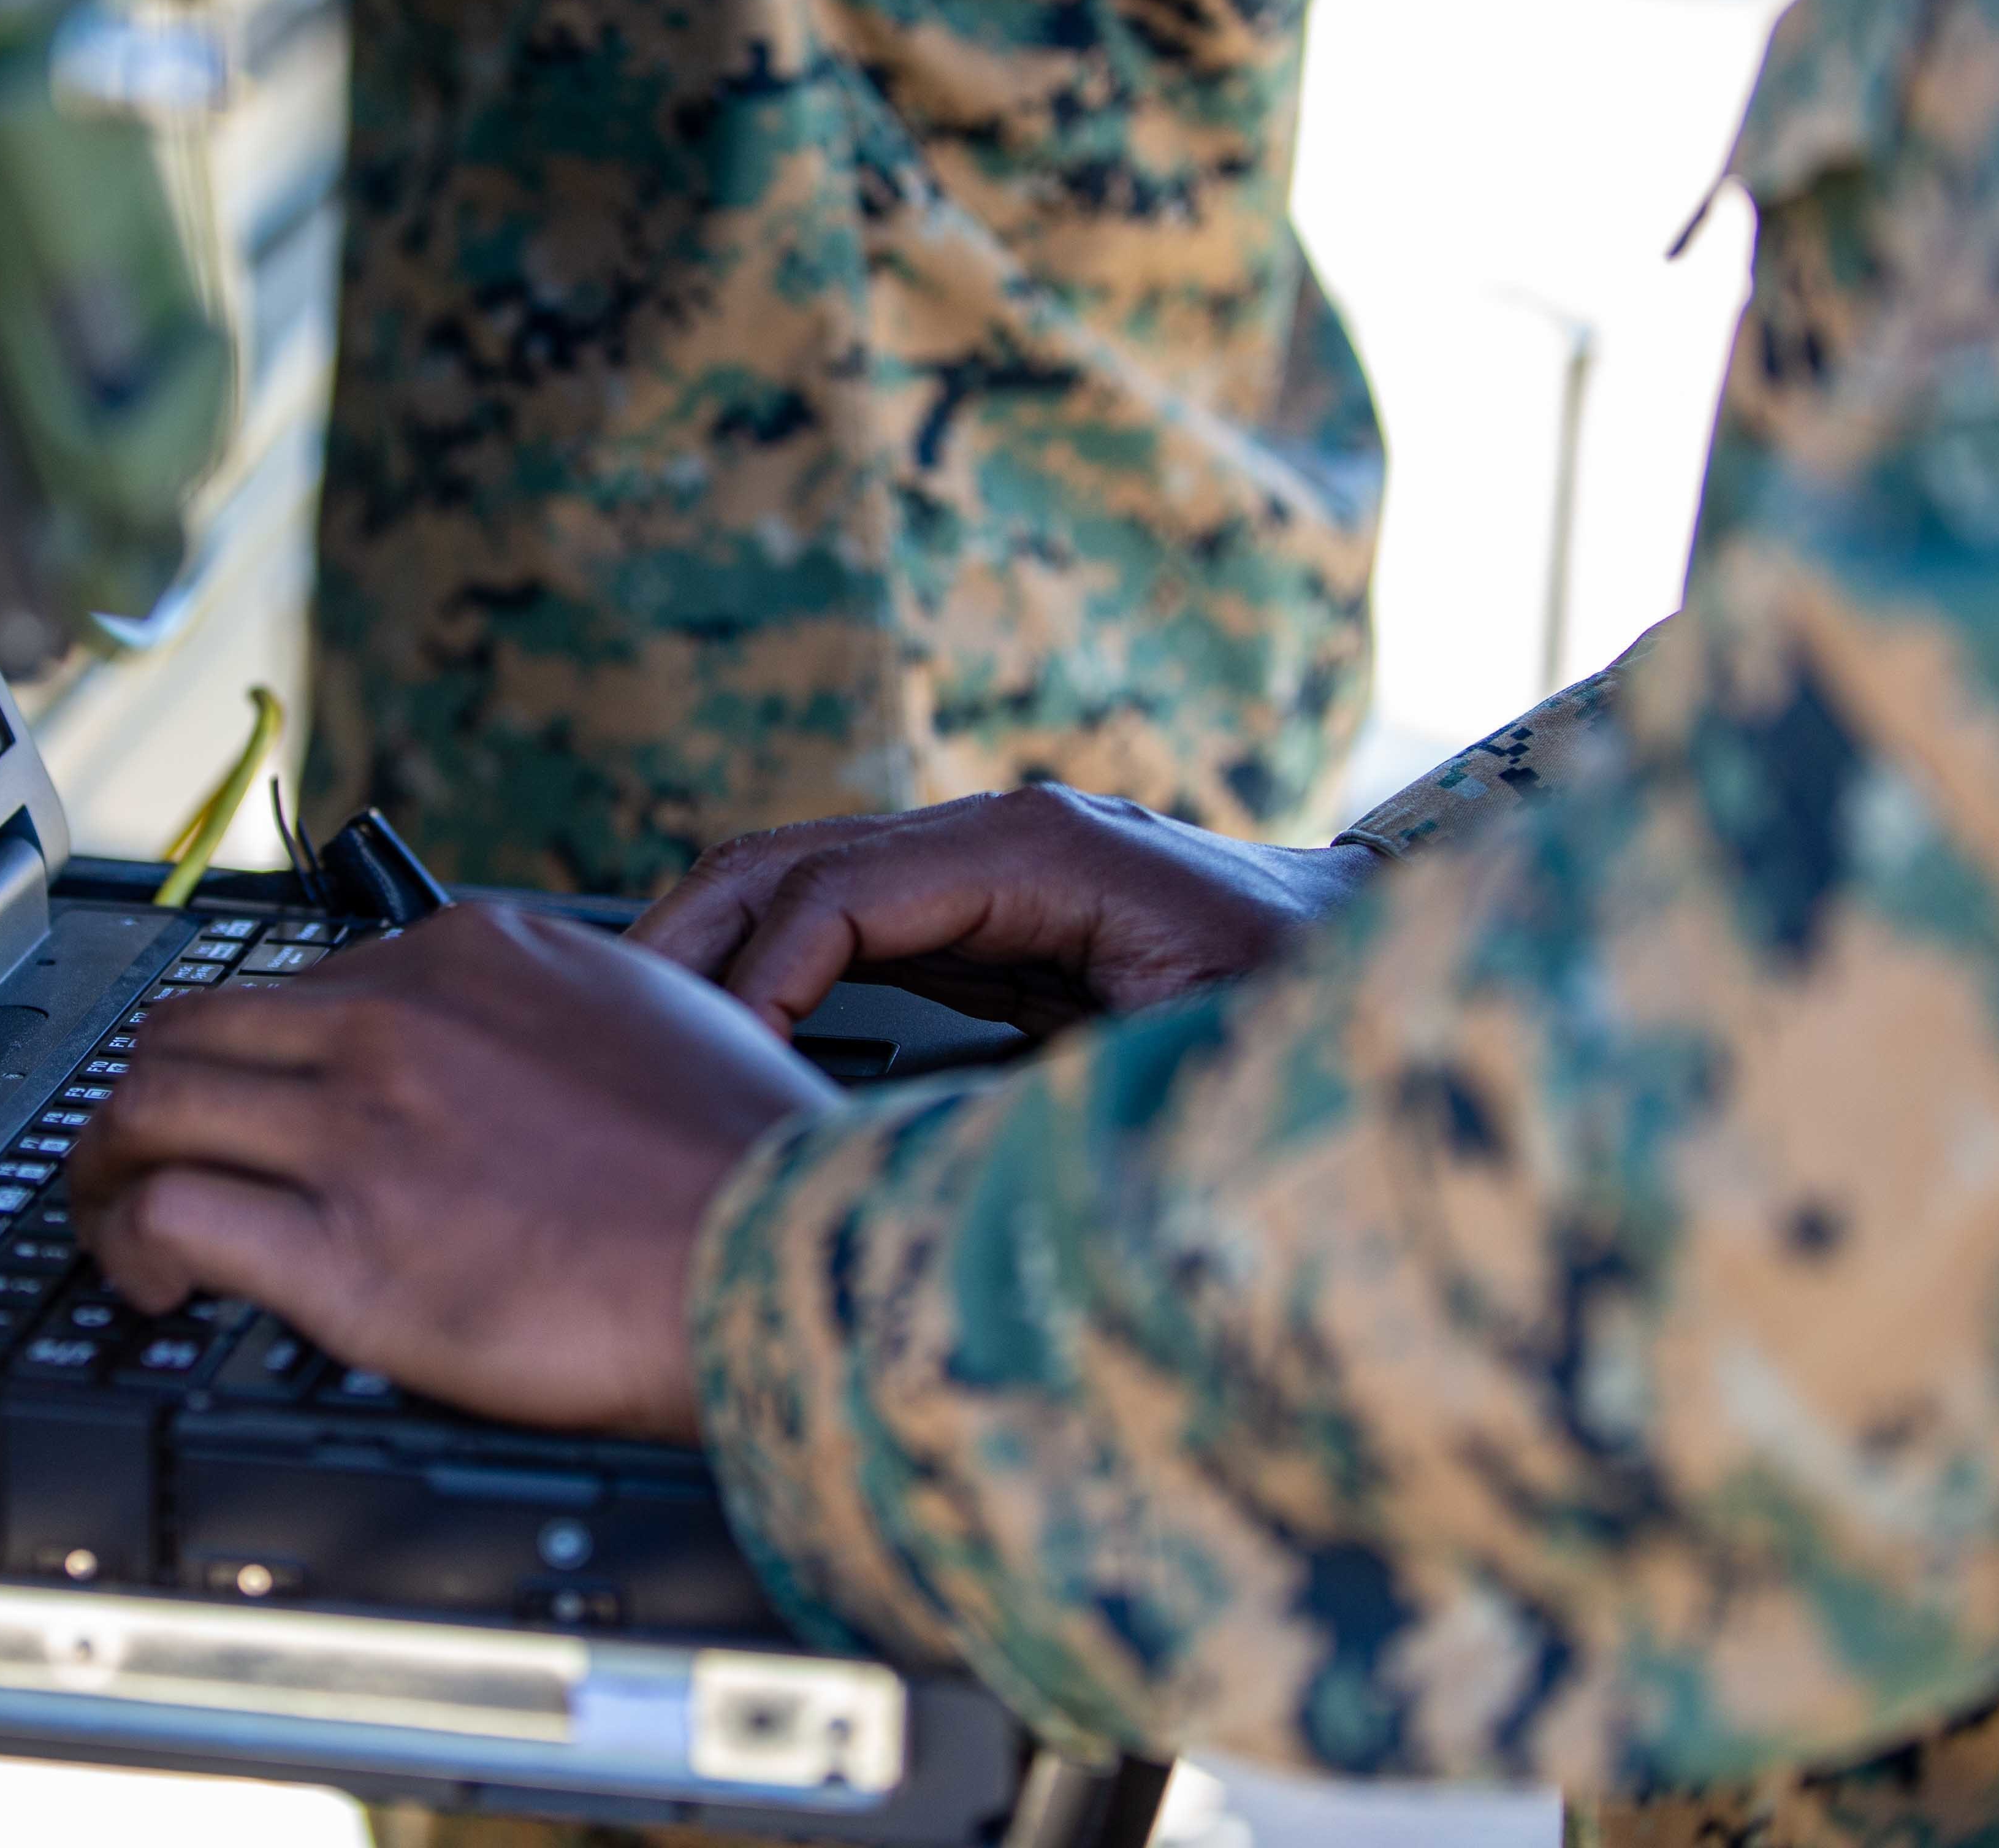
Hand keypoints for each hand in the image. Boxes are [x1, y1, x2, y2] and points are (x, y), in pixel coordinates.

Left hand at [73, 904, 840, 1441]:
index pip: (296, 981)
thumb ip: (561, 1004)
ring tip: (111, 1218)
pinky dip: (129, 1245)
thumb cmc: (747, 1159)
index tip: (243, 1098)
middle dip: (139, 1098)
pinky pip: (170, 1217)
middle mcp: (395, 1020)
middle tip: (132, 1154)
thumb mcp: (656, 1007)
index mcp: (470, 953)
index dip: (248, 1051)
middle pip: (188, 1032)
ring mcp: (361, 1128)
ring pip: (148, 1111)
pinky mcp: (343, 1247)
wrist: (786, 1257)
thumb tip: (522, 1036)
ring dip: (107, 1167)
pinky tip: (145, 1279)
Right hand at [630, 785, 1382, 1038]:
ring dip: (703, 953)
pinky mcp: (983, 916)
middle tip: (598, 1046)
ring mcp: (985, 867)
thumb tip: (918, 1162)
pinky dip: (762, 971)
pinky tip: (718, 1043)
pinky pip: (839, 925)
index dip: (754, 983)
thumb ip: (1068, 1092)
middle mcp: (999, 837)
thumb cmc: (1320, 1011)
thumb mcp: (1200, 1059)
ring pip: (793, 881)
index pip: (837, 894)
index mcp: (1042, 851)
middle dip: (681, 946)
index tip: (706, 1081)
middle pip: (783, 860)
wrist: (1400, 969)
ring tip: (624, 1045)